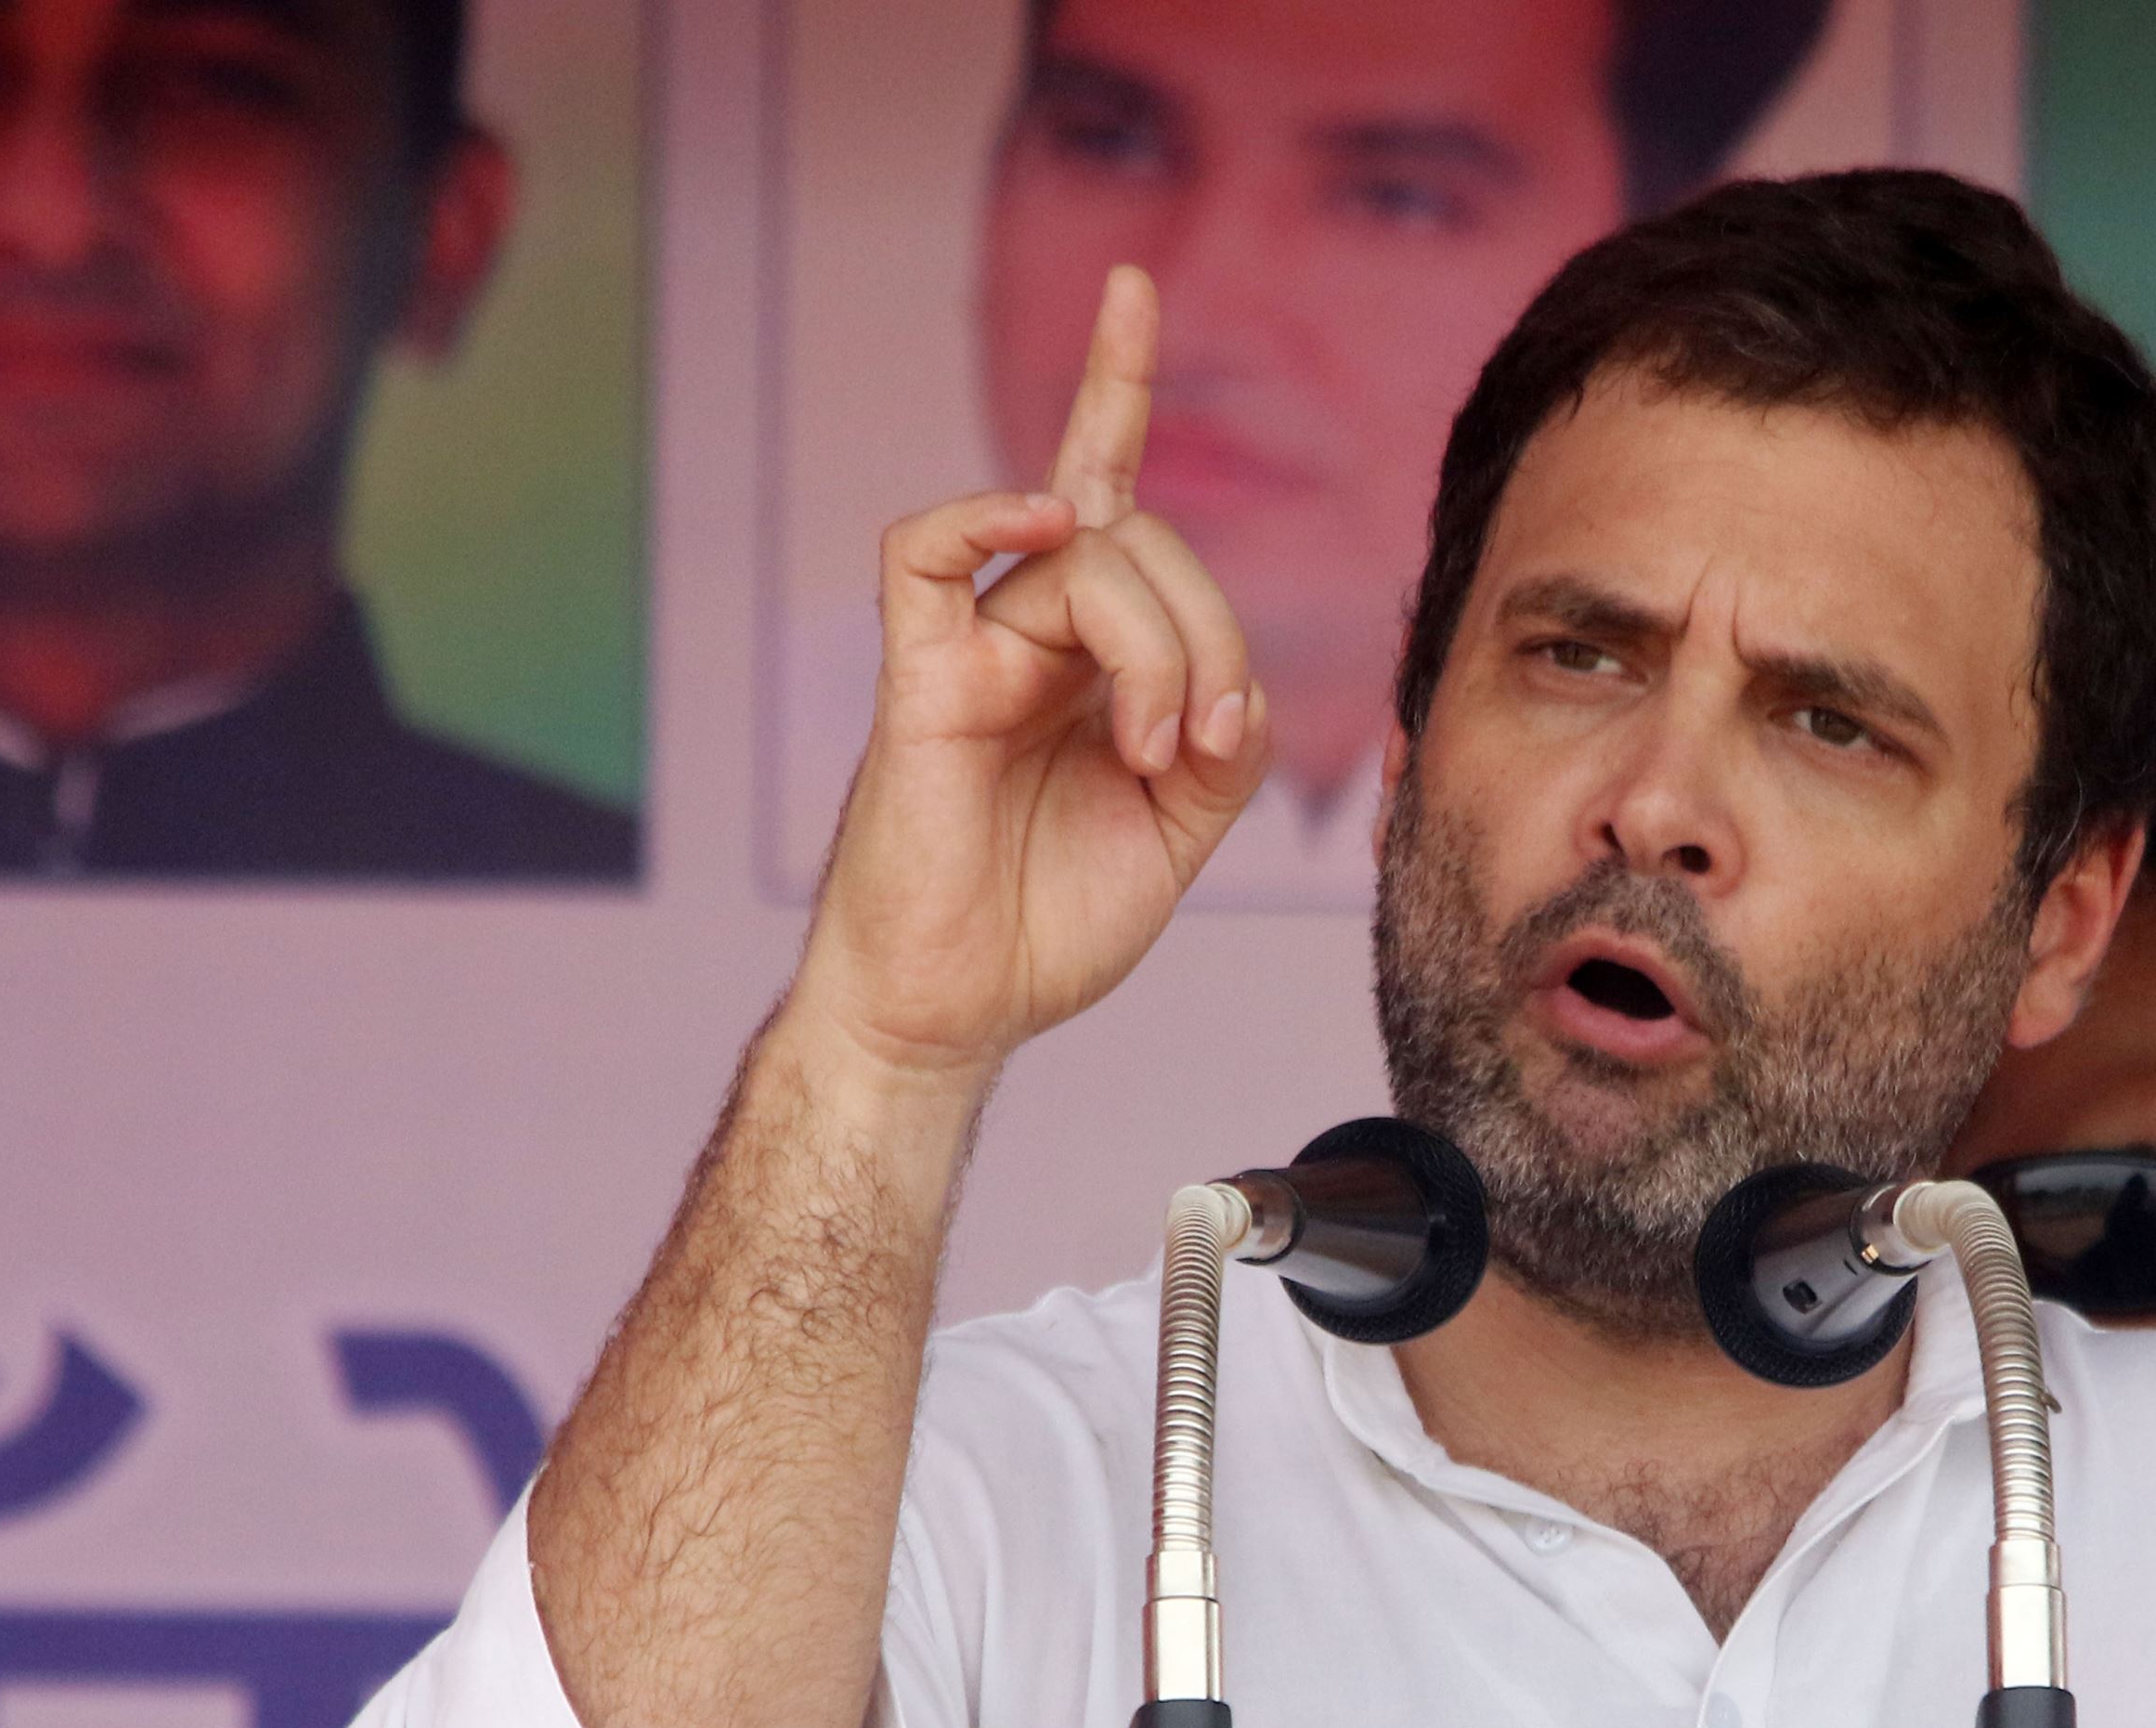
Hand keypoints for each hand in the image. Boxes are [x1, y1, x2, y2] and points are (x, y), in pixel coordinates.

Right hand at [790, 265, 1269, 1090]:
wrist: (956, 1014)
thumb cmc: (1046, 926)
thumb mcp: (1179, 835)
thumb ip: (1224, 747)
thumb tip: (1236, 686)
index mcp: (1088, 656)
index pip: (1112, 497)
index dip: (1116, 385)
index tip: (1136, 285)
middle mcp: (1029, 633)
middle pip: (1138, 538)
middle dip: (1206, 630)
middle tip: (1199, 747)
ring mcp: (971, 649)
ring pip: (1083, 555)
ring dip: (1157, 650)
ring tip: (1154, 756)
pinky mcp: (919, 681)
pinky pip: (924, 553)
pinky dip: (986, 516)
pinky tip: (1041, 521)